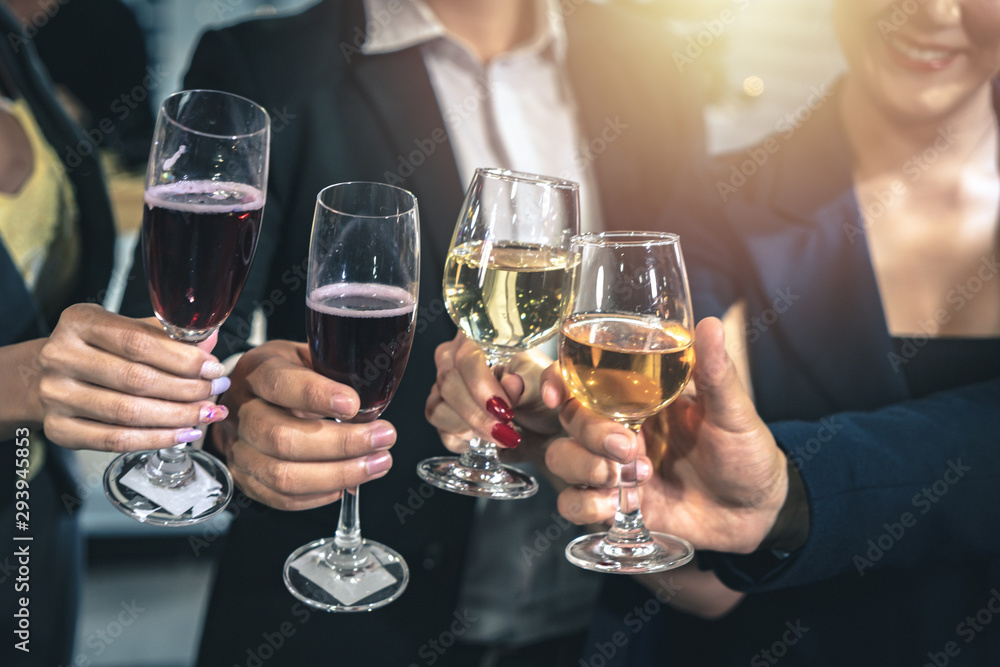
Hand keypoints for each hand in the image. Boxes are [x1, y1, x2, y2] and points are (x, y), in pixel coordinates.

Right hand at [35, 304, 230, 450]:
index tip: (213, 368)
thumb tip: (209, 340)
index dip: (183, 359)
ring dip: (177, 416)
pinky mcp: (58, 429)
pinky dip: (156, 439)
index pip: (139, 343)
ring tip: (206, 413)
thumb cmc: (95, 349)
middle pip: (136, 380)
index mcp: (79, 323)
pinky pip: (116, 440)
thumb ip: (165, 335)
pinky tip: (182, 434)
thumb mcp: (125, 329)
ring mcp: (56, 395)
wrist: (47, 375)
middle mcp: (61, 357)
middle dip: (187, 389)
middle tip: (216, 391)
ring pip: (128, 413)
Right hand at [212, 339, 395, 510]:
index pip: (280, 384)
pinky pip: (281, 497)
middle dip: (341, 444)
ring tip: (376, 464)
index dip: (316, 395)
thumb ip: (333, 374)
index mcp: (257, 371)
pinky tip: (347, 484)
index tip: (353, 404)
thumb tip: (373, 401)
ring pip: (282, 475)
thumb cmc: (289, 377)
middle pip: (282, 438)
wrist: (249, 398)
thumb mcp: (307, 358)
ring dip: (337, 474)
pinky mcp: (244, 478)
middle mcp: (240, 411)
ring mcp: (238, 449)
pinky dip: (319, 495)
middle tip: (382, 439)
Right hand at [425, 333, 562, 462]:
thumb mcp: (547, 382)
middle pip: (448, 382)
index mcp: (481, 340)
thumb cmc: (543, 394)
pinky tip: (484, 438)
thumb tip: (511, 383)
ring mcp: (445, 386)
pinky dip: (461, 438)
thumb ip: (533, 379)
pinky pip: (439, 428)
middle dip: (477, 413)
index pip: (467, 356)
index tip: (505, 410)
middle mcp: (456, 359)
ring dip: (470, 427)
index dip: (481, 385)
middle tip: (505, 429)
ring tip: (500, 434)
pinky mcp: (443, 413)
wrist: (544, 425)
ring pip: (438, 408)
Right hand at [543, 317, 788, 553]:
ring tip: (630, 478)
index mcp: (637, 398)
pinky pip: (573, 504)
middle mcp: (617, 429)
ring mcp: (612, 468)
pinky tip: (618, 504)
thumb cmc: (746, 453)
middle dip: (588, 432)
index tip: (558, 393)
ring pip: (561, 459)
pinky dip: (586, 504)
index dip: (558, 381)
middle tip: (626, 447)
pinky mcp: (614, 505)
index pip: (581, 380)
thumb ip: (715, 372)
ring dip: (585, 467)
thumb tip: (710, 324)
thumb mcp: (733, 412)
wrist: (757, 512)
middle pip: (569, 419)